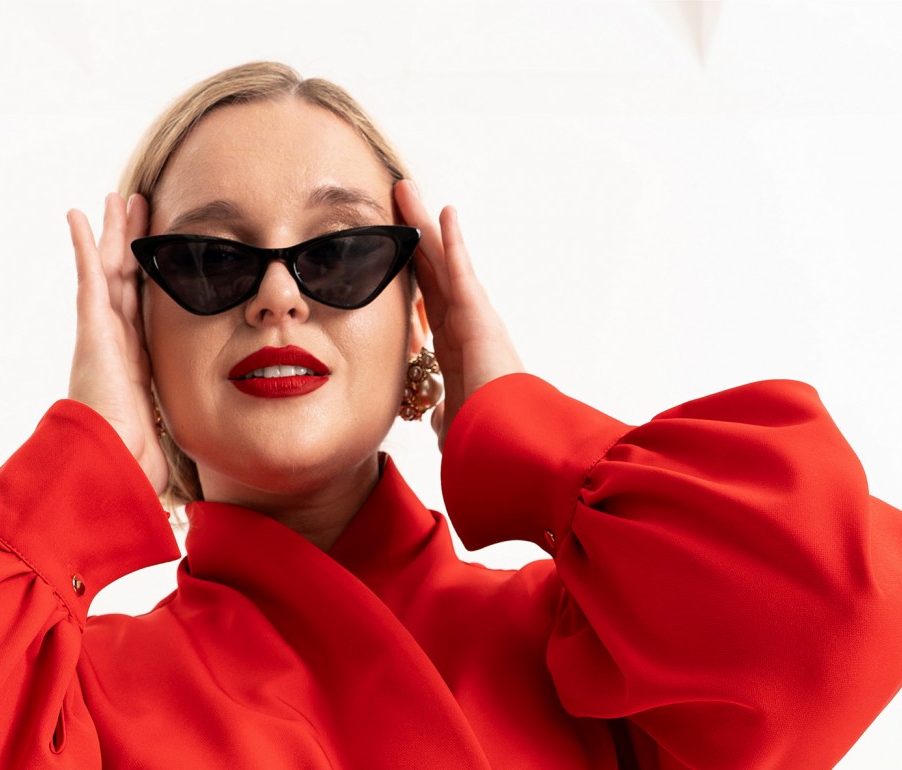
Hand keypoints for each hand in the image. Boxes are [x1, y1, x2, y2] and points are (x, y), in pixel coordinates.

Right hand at [66, 193, 167, 495]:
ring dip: (113, 235)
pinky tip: (78, 214)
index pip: (144, 318)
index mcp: (135, 372)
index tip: (161, 265)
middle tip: (141, 210)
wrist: (110, 468)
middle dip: (133, 248)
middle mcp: (116, 349)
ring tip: (117, 199)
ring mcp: (101, 337)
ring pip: (110, 272)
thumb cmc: (135, 469)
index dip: (151, 288)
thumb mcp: (168, 447)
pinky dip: (82, 244)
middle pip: (127, 285)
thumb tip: (194, 484)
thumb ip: (178, 445)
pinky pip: (88, 276)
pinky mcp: (91, 330)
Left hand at [392, 183, 525, 445]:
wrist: (506, 446)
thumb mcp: (454, 425)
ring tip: (406, 190)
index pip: (427, 305)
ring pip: (442, 263)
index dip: (411, 277)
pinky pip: (462, 273)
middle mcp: (466, 328)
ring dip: (424, 226)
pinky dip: (452, 242)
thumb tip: (439, 419)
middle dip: (412, 238)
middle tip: (396, 201)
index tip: (395, 255)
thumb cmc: (486, 442)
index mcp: (456, 351)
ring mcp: (475, 319)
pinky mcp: (480, 318)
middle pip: (432, 273)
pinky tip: (444, 210)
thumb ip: (445, 414)